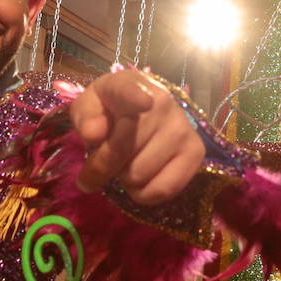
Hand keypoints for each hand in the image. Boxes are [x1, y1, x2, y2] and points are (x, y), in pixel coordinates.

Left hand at [70, 70, 205, 204]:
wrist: (142, 105)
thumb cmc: (109, 109)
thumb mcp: (88, 107)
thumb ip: (85, 117)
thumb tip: (94, 133)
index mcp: (129, 86)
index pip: (131, 92)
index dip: (136, 99)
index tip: (143, 103)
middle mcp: (162, 104)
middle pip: (121, 152)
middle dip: (101, 167)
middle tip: (98, 166)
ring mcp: (182, 128)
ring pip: (139, 176)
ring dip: (123, 180)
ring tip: (124, 165)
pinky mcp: (195, 152)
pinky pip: (164, 190)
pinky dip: (144, 194)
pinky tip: (140, 179)